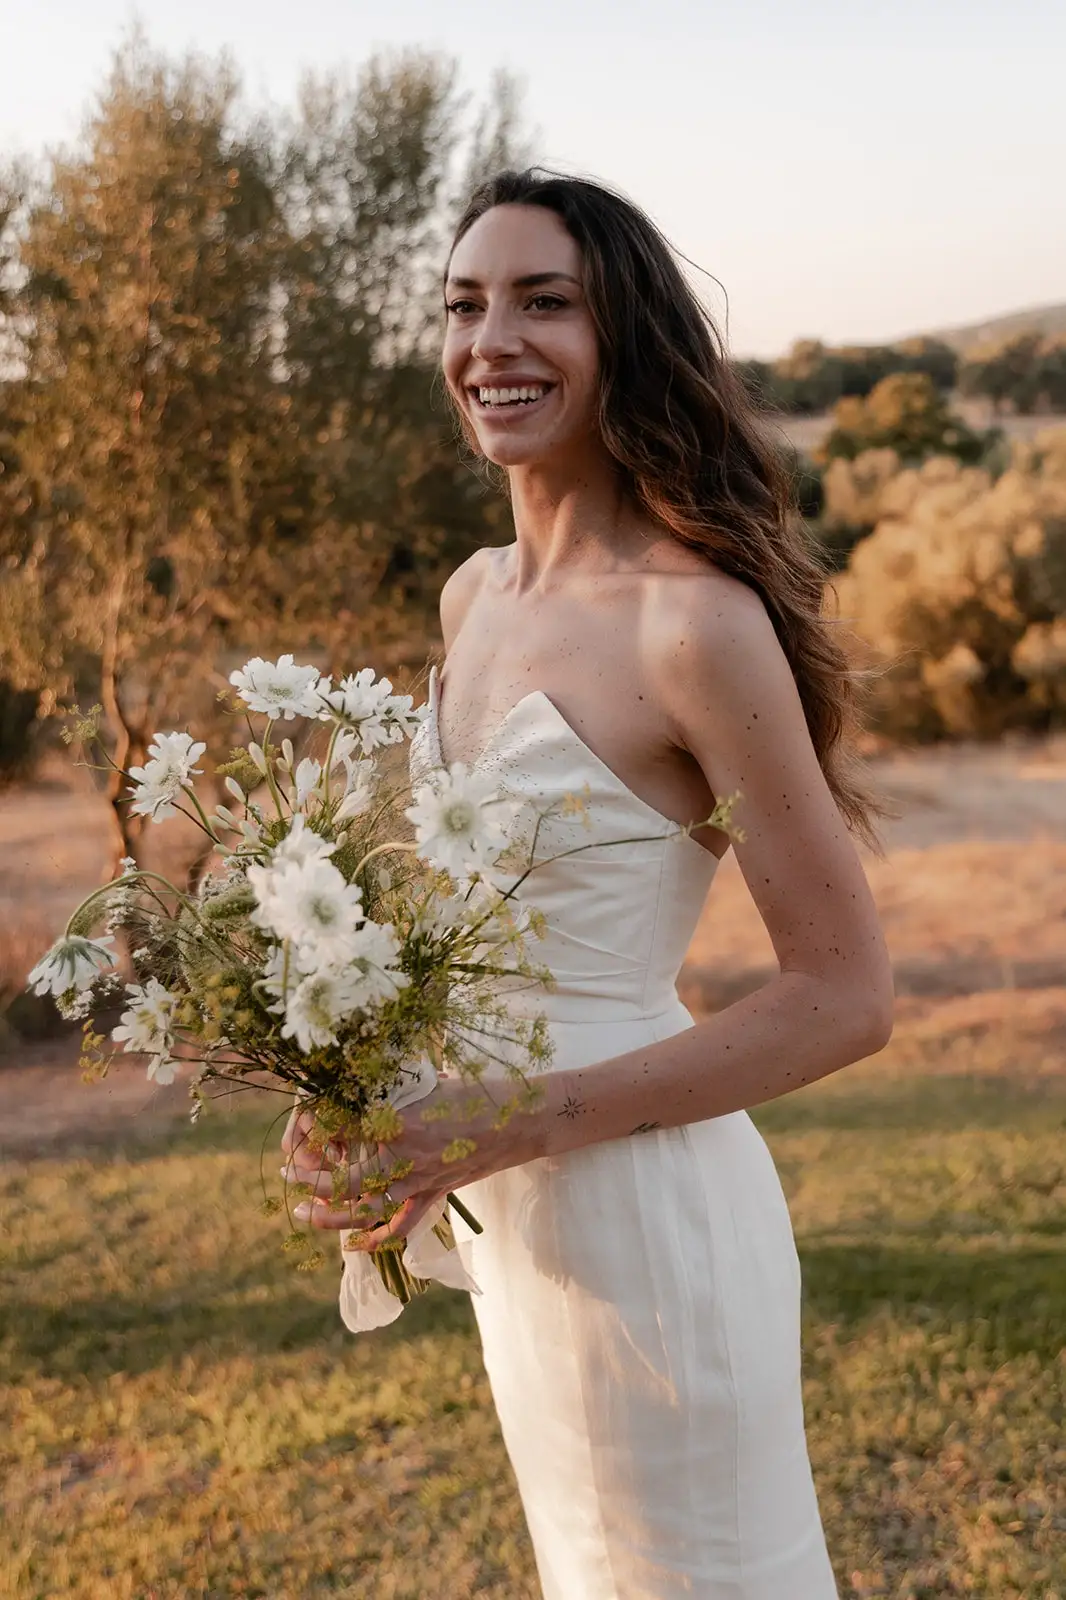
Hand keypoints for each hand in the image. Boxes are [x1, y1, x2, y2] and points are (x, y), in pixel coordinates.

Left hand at [280, 1076, 540, 1249]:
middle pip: (344, 1178)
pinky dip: (377, 1238)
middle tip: (287, 1170)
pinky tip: (354, 1245)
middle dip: (310, 1176)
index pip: (342, 1131)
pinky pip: (402, 1225)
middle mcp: (404, 1157)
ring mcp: (420, 1182)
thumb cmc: (475, 1090)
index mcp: (398, 1121)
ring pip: (365, 1208)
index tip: (300, 1124)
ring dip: (330, 1214)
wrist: (520, 1119)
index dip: (316, 1129)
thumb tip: (356, 1082)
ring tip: (301, 1211)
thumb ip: (391, 1085)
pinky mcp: (434, 1194)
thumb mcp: (427, 1080)